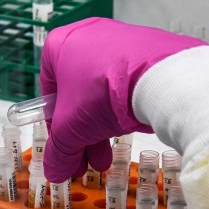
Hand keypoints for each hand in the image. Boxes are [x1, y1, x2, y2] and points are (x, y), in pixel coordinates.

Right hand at [39, 18, 205, 181]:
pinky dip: (125, 108)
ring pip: (104, 91)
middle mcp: (88, 36)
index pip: (50, 92)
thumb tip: (55, 173)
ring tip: (108, 158)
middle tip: (87, 162)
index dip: (55, 127)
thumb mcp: (70, 129)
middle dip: (81, 134)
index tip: (64, 150)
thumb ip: (59, 152)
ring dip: (102, 128)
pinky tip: (129, 131)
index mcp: (60, 45)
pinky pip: (128, 82)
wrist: (158, 77)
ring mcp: (120, 40)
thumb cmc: (102, 93)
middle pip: (78, 96)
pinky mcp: (148, 48)